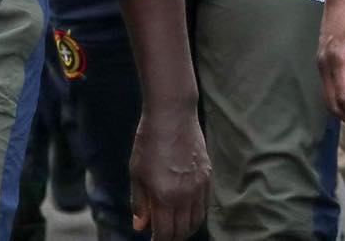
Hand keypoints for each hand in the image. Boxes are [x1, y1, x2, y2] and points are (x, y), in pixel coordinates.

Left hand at [127, 97, 208, 239]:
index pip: (166, 233)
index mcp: (165, 195)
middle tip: (162, 235)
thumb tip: (141, 226)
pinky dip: (197, 213)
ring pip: (198, 219)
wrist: (173, 115)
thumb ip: (140, 203)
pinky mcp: (208, 174)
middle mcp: (186, 194)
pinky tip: (186, 210)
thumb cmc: (149, 142)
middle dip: (172, 238)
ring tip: (175, 226)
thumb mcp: (137, 174)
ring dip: (186, 228)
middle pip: (183, 230)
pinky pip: (205, 204)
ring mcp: (200, 185)